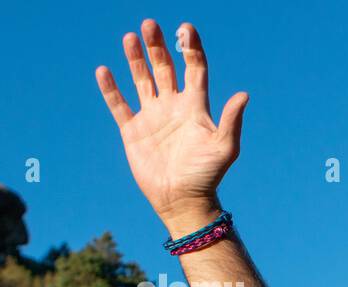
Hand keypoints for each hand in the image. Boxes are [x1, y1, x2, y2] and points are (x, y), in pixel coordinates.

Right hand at [95, 20, 247, 232]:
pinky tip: (104, 71)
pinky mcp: (133, 130)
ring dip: (136, 59)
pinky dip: (111, 89)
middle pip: (165, 68)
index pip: (194, 69)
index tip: (185, 28)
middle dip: (158, 46)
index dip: (190, 49)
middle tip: (150, 24)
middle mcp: (173, 107)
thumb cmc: (207, 175)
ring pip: (142, 80)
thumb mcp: (224, 147)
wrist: (183, 200)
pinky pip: (119, 104)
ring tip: (130, 37)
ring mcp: (152, 117)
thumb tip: (243, 94)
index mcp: (195, 107)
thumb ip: (231, 120)